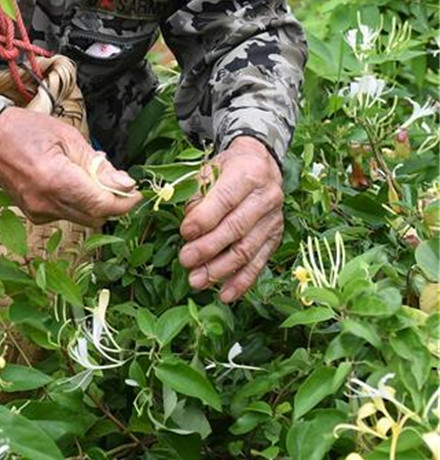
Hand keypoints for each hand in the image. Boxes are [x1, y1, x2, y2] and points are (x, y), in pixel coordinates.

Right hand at [0, 107, 142, 225]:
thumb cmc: (27, 130)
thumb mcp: (68, 137)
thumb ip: (97, 165)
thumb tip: (125, 184)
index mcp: (56, 180)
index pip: (102, 205)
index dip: (125, 203)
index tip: (137, 192)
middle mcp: (46, 203)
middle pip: (95, 216)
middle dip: (113, 202)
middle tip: (118, 181)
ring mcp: (38, 212)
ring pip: (82, 218)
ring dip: (95, 202)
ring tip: (91, 175)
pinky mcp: (34, 215)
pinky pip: (67, 215)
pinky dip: (77, 202)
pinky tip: (72, 181)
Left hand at [178, 136, 282, 302]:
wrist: (261, 164)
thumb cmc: (229, 168)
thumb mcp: (210, 170)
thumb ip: (198, 196)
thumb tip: (189, 229)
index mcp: (248, 173)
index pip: (225, 199)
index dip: (204, 218)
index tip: (184, 233)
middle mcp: (266, 197)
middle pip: (236, 228)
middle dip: (208, 248)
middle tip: (185, 261)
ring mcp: (273, 220)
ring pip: (247, 250)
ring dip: (220, 270)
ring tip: (196, 281)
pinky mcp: (275, 238)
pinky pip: (259, 263)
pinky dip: (242, 282)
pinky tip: (225, 295)